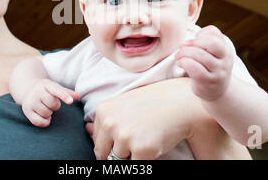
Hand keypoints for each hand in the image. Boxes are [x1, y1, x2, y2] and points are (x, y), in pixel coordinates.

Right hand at [21, 78, 79, 126]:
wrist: (27, 90)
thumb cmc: (46, 90)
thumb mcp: (55, 87)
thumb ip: (67, 92)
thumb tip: (78, 95)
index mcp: (46, 84)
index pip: (57, 90)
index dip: (64, 96)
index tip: (70, 101)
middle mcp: (37, 92)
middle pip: (53, 104)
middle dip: (55, 106)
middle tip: (51, 102)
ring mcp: (31, 101)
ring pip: (46, 113)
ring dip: (49, 113)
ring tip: (45, 107)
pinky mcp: (26, 111)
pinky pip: (39, 122)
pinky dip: (44, 122)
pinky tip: (44, 116)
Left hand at [87, 78, 205, 159]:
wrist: (180, 101)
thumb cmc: (151, 103)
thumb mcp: (123, 106)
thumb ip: (104, 121)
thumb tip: (87, 130)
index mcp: (103, 111)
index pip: (97, 142)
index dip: (112, 145)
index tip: (127, 137)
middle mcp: (110, 123)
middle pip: (104, 155)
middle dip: (118, 153)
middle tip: (135, 141)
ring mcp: (125, 137)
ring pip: (120, 161)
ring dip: (132, 155)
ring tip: (146, 137)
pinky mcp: (141, 149)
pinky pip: (135, 166)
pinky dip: (144, 160)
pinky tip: (153, 144)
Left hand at [175, 25, 232, 100]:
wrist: (217, 92)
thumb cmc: (209, 68)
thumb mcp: (212, 54)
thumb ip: (203, 42)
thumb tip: (187, 42)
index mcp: (225, 49)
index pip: (214, 33)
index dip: (200, 34)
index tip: (192, 41)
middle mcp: (225, 60)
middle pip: (212, 42)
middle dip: (193, 42)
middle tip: (182, 47)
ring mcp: (218, 71)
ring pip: (201, 55)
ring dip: (184, 53)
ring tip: (178, 56)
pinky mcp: (208, 81)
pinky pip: (195, 68)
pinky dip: (184, 62)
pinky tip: (181, 64)